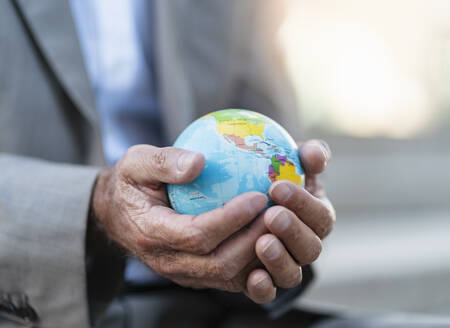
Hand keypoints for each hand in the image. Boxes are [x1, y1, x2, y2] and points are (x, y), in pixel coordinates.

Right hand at [91, 145, 274, 301]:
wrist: (118, 216)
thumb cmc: (130, 184)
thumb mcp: (136, 163)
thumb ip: (163, 162)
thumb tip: (199, 162)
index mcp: (151, 233)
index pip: (196, 234)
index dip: (231, 219)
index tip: (258, 196)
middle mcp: (168, 262)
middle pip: (219, 263)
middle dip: (253, 241)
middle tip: (278, 213)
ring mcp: (183, 274)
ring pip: (229, 276)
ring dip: (258, 254)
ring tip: (280, 225)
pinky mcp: (196, 276)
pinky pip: (230, 277)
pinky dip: (253, 262)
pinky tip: (270, 235)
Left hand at [246, 140, 335, 302]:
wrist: (240, 199)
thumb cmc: (272, 174)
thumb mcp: (291, 159)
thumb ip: (309, 154)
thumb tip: (316, 154)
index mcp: (316, 217)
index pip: (321, 216)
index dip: (304, 204)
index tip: (278, 187)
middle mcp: (304, 245)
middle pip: (311, 249)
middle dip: (293, 232)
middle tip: (272, 215)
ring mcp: (284, 266)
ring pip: (292, 275)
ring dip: (280, 260)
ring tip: (262, 243)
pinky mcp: (261, 282)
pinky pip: (266, 293)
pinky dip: (263, 288)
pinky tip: (252, 276)